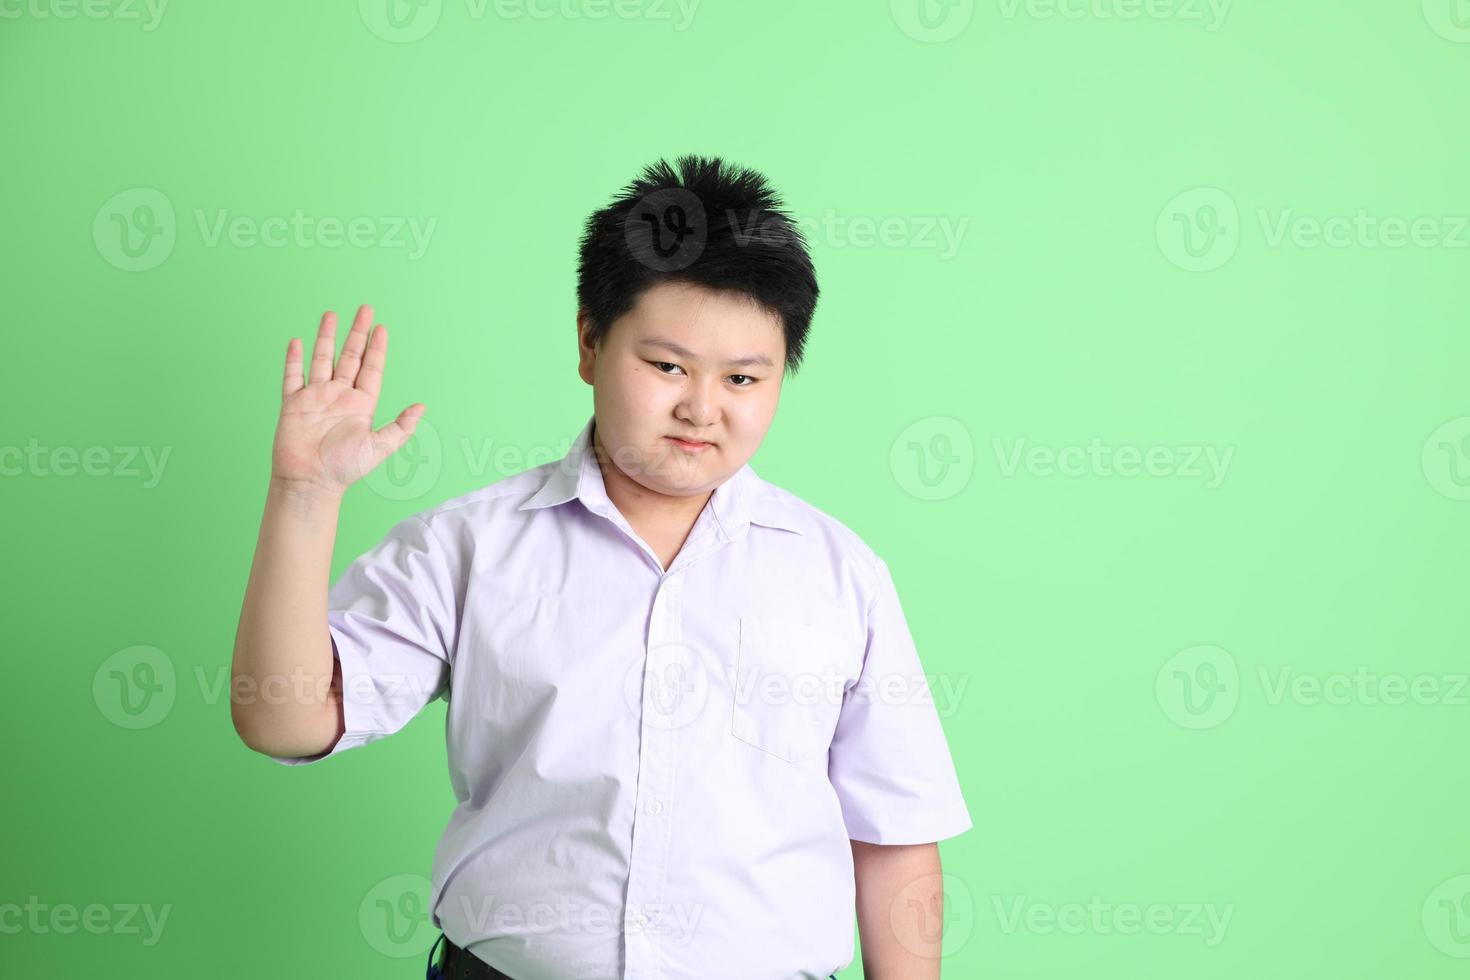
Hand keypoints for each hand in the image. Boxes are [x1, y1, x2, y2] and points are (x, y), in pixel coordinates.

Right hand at [270, 304, 424, 498]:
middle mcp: (339, 396)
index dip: (377, 348)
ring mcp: (315, 397)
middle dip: (357, 333)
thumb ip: (401, 427)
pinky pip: (293, 376)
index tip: (381, 328)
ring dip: (326, 337)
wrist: (311, 482)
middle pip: (349, 357)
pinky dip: (294, 359)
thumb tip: (422, 407)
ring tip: (331, 315)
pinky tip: (297, 341)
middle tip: (365, 309)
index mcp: (361, 404)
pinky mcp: (293, 404)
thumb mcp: (380, 447)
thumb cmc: (346, 469)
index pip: (371, 369)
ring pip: (322, 359)